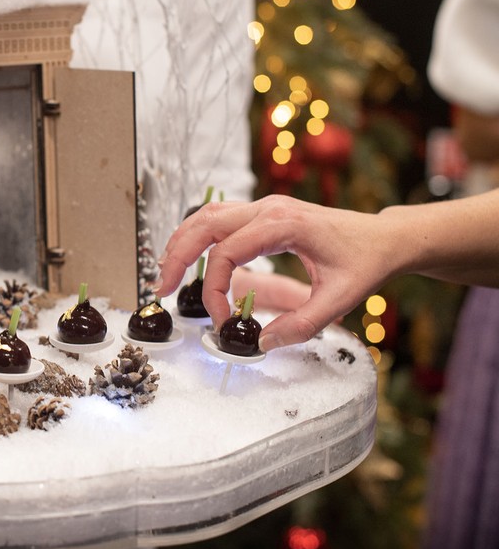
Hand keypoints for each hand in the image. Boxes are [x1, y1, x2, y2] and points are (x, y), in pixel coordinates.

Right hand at [155, 195, 396, 350]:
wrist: (385, 238)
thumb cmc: (365, 262)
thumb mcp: (339, 300)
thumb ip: (300, 325)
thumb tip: (261, 342)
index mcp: (284, 224)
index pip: (227, 252)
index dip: (216, 289)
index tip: (223, 319)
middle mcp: (269, 208)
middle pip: (205, 224)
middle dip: (178, 255)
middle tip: (162, 287)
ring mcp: (265, 206)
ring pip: (206, 215)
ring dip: (182, 241)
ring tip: (167, 271)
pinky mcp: (264, 212)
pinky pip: (219, 217)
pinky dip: (198, 235)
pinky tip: (190, 256)